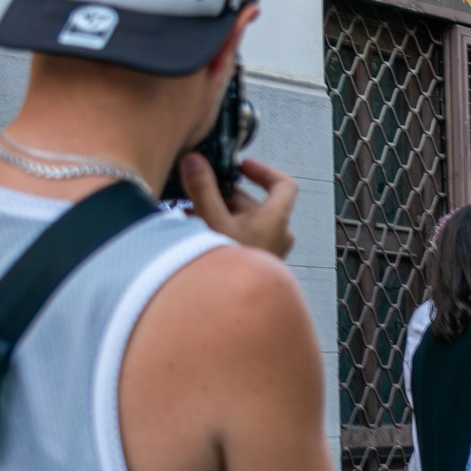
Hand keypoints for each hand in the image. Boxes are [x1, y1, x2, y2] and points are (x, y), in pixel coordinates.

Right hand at [178, 152, 297, 258]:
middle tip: (194, 191)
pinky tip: (192, 234)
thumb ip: (202, 188)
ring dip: (215, 214)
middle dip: (222, 196)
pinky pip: (239, 239)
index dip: (264, 171)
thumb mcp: (211, 221)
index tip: (240, 166)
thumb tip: (193, 158)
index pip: (284, 184)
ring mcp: (267, 250)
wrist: (230, 311)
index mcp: (276, 219)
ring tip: (186, 214)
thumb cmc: (227, 267)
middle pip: (252, 202)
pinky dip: (219, 231)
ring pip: (242, 222)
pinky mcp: (255, 263)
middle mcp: (278, 234)